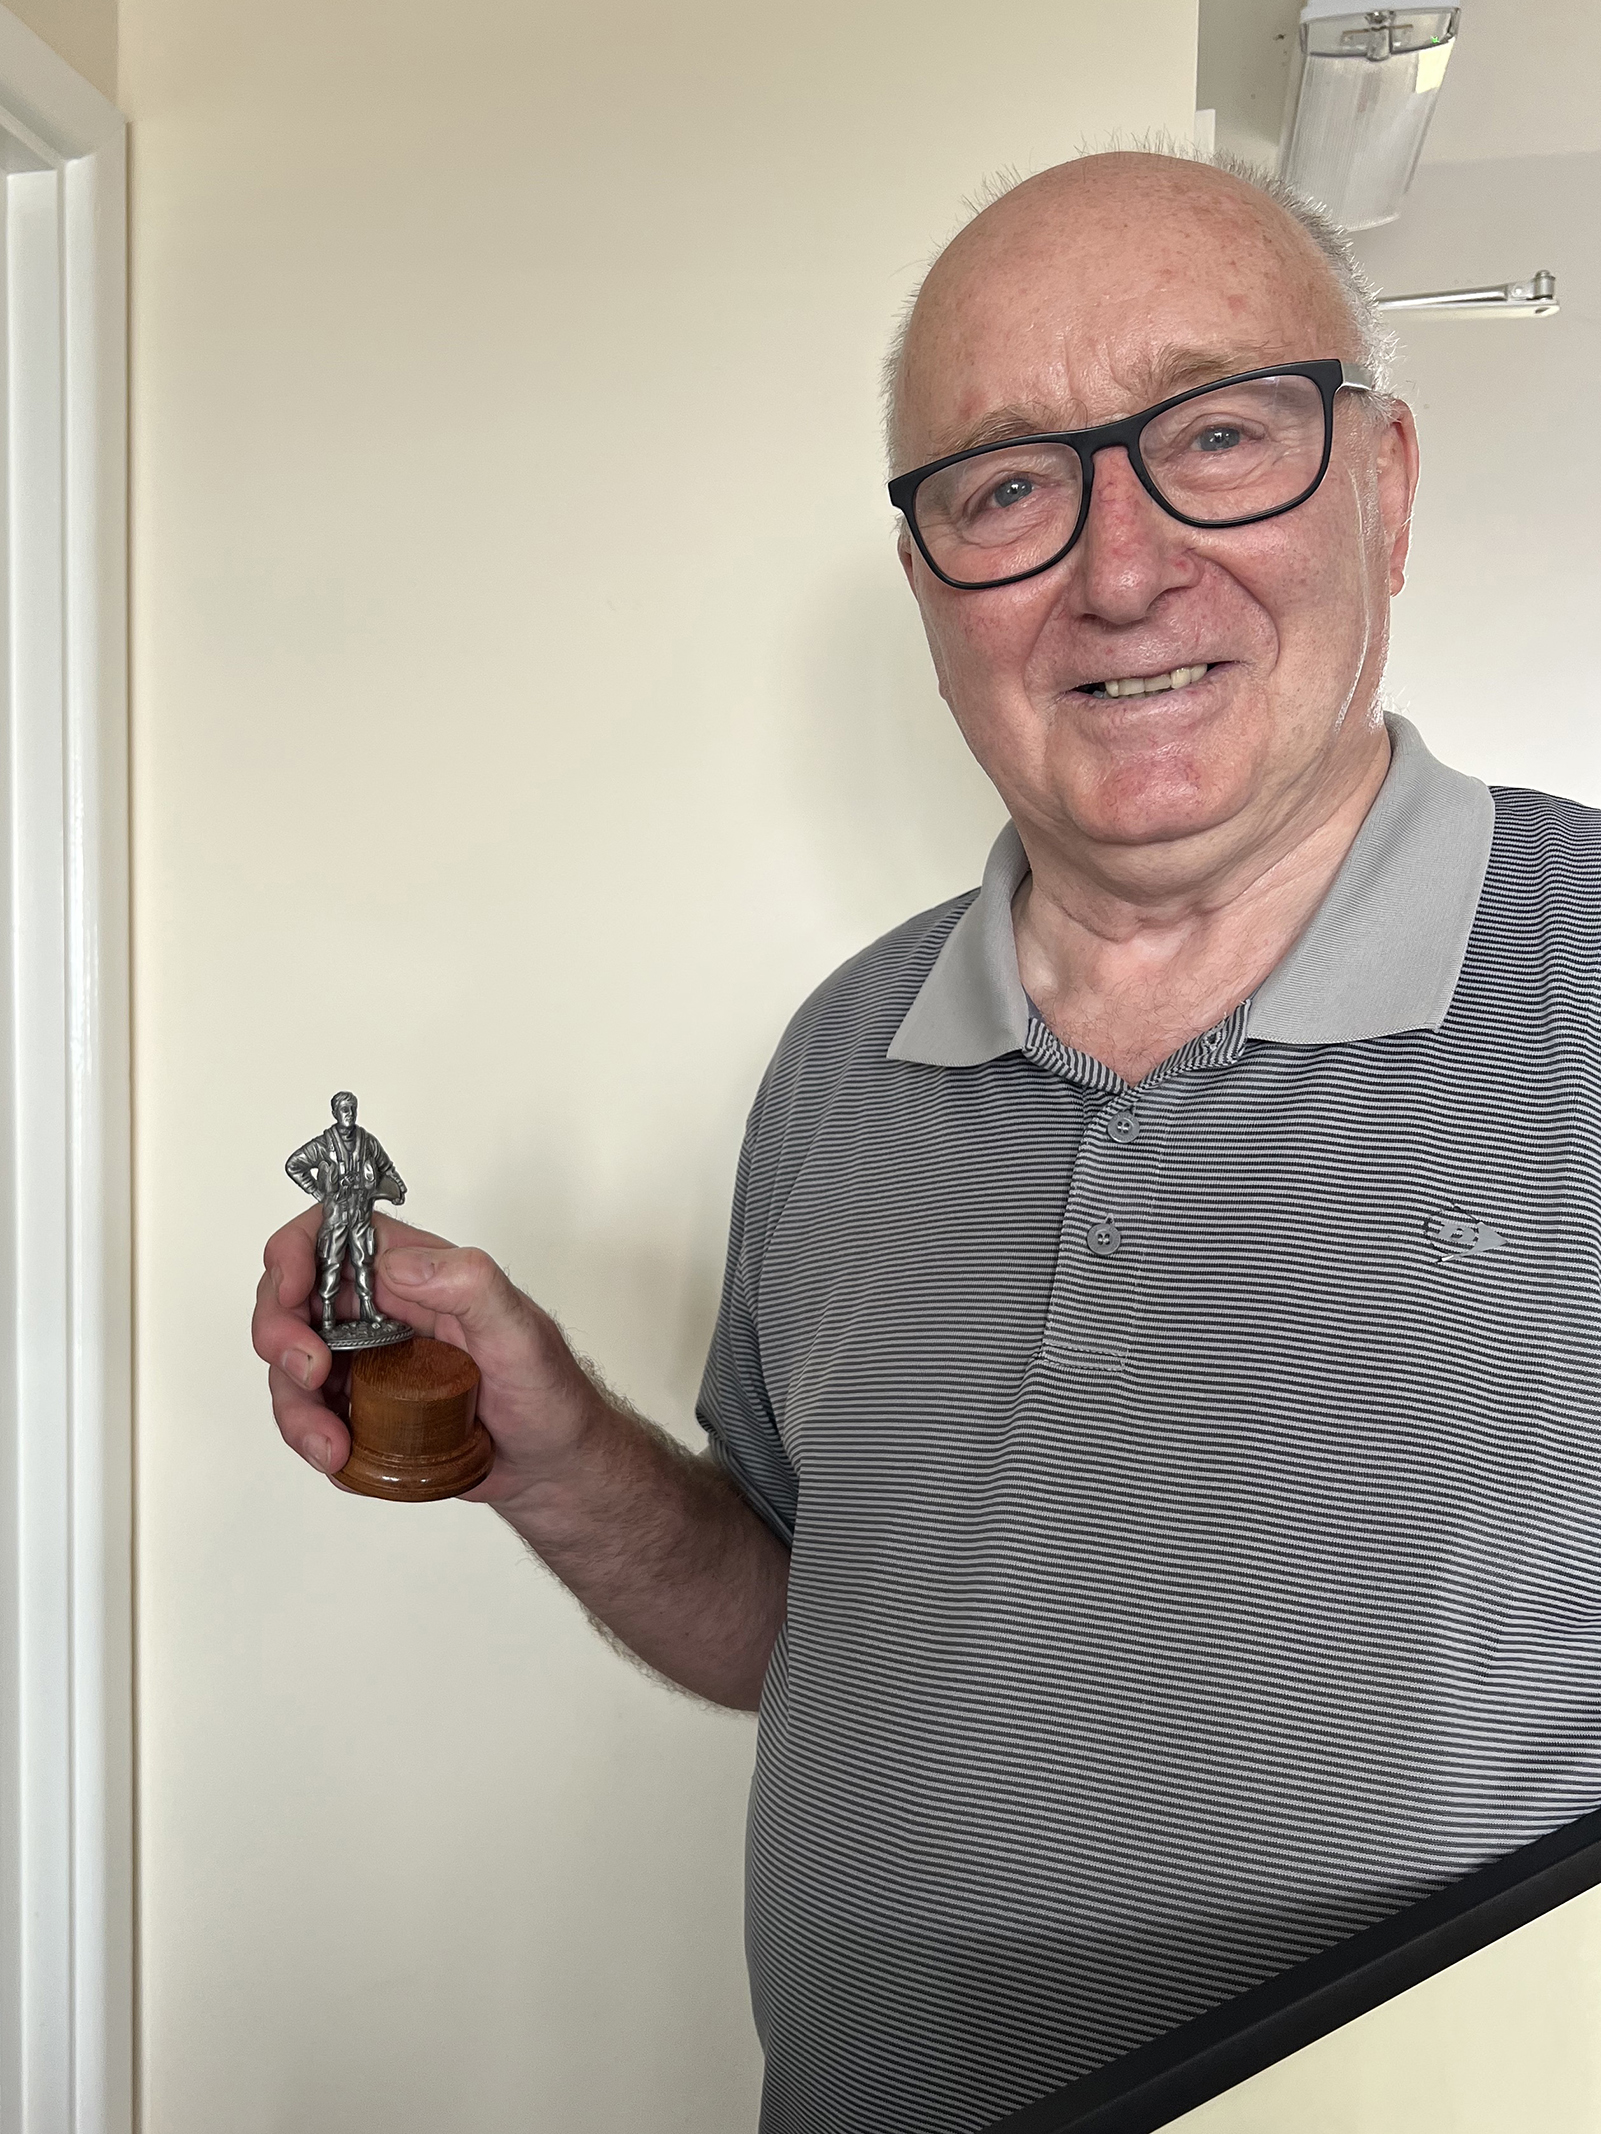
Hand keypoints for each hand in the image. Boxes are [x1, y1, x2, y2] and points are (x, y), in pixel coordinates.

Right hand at [254, 1211, 601, 1502]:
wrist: (553, 1466)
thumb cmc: (548, 1393)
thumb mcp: (521, 1333)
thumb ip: (471, 1286)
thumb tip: (400, 1264)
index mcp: (417, 1273)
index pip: (335, 1233)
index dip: (296, 1251)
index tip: (290, 1289)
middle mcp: (383, 1310)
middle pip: (293, 1299)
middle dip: (278, 1333)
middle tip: (307, 1371)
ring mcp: (367, 1360)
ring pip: (292, 1367)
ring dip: (294, 1406)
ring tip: (331, 1445)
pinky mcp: (362, 1408)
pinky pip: (312, 1416)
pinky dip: (312, 1438)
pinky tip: (345, 1459)